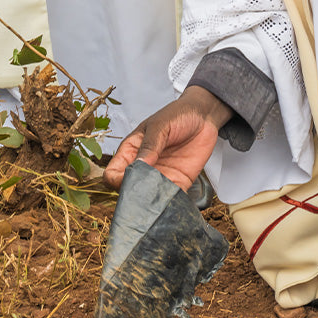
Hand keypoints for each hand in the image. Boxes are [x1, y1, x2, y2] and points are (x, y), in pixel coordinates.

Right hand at [103, 87, 229, 191]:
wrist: (204, 116)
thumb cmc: (178, 115)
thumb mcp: (160, 126)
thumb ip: (150, 145)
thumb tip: (139, 166)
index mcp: (131, 151)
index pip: (113, 173)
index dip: (116, 180)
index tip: (129, 179)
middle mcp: (143, 167)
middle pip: (128, 190)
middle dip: (134, 194)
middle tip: (146, 192)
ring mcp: (160, 176)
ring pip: (149, 197)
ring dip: (152, 201)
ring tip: (160, 197)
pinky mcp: (179, 182)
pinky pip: (171, 197)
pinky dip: (170, 202)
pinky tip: (173, 200)